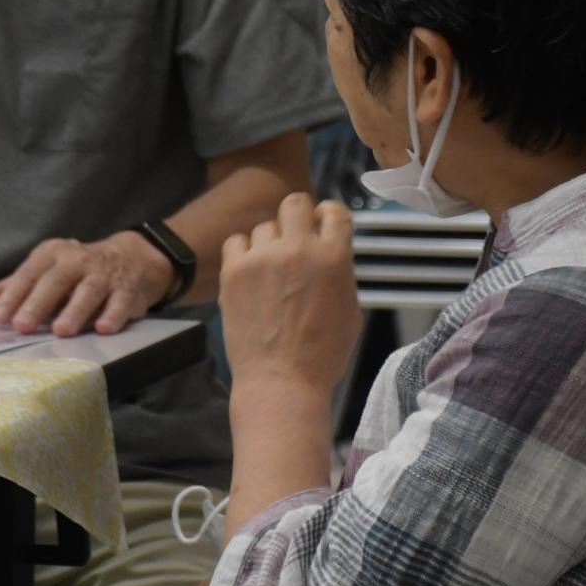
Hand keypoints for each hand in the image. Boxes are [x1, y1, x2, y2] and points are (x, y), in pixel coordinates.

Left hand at [0, 232, 175, 336]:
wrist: (133, 259)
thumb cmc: (78, 271)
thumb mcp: (45, 272)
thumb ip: (13, 287)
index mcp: (53, 254)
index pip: (29, 273)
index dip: (13, 295)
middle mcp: (78, 260)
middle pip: (57, 280)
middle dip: (39, 303)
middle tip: (23, 325)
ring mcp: (105, 274)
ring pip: (89, 290)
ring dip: (75, 310)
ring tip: (61, 331)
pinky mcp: (128, 290)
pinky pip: (120, 302)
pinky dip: (113, 315)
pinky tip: (103, 328)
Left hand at [218, 194, 359, 396]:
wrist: (281, 383)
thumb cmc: (321, 356)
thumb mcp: (351, 311)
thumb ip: (341, 273)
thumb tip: (331, 254)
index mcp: (334, 258)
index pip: (335, 212)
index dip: (328, 214)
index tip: (322, 222)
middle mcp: (299, 250)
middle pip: (295, 203)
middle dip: (297, 217)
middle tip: (293, 238)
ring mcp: (264, 258)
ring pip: (265, 227)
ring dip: (269, 243)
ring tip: (269, 271)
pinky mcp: (234, 271)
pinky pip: (236, 242)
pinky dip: (243, 254)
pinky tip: (249, 274)